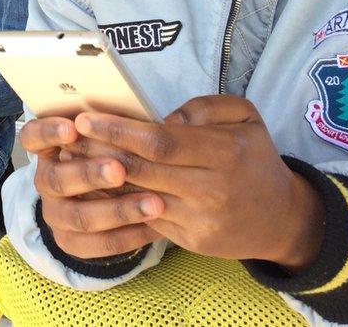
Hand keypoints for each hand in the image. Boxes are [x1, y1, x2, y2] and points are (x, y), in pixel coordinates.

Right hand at [21, 117, 162, 258]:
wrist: (98, 198)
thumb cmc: (107, 152)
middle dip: (90, 175)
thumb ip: (110, 126)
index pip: (33, 137)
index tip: (73, 129)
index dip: (49, 133)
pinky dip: (130, 235)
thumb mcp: (102, 136)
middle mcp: (45, 181)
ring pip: (80, 217)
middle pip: (57, 180)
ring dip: (119, 210)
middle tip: (120, 170)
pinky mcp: (71, 242)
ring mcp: (55, 214)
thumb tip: (140, 114)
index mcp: (47, 149)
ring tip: (155, 203)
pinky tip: (157, 226)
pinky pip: (100, 244)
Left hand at [74, 95, 324, 267]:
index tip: (87, 119)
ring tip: (71, 158)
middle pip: (143, 169)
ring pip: (138, 197)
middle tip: (66, 136)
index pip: (161, 142)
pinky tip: (93, 186)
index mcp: (225, 153)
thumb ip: (206, 107)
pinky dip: (117, 202)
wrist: (281, 218)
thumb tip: (165, 117)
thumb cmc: (254, 158)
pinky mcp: (191, 241)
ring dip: (100, 179)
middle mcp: (212, 189)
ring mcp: (200, 219)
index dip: (120, 131)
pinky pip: (145, 219)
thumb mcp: (245, 118)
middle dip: (98, 152)